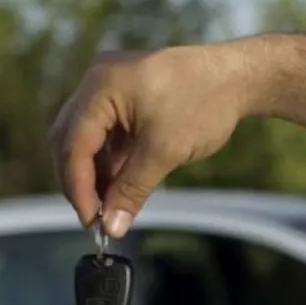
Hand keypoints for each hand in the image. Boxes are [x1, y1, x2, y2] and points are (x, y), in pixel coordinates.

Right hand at [48, 44, 252, 237]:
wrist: (237, 77)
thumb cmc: (205, 103)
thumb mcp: (165, 152)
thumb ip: (132, 190)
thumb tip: (112, 228)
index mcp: (102, 86)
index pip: (74, 144)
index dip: (78, 188)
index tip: (90, 221)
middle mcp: (98, 81)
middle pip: (68, 139)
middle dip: (79, 182)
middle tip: (94, 217)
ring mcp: (108, 87)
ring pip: (83, 139)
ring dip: (92, 174)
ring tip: (108, 207)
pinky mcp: (121, 97)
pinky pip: (102, 134)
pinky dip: (106, 162)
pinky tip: (116, 187)